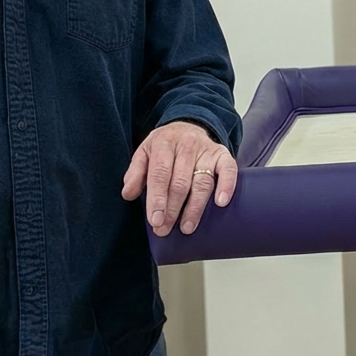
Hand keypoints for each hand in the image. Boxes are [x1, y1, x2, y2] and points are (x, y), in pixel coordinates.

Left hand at [121, 120, 237, 236]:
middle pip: (180, 182)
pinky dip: (227, 185)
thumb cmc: (164, 146)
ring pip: (202, 181)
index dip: (157, 199)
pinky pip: (228, 169)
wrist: (188, 126)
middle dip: (172, 209)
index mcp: (163, 143)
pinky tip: (221, 203)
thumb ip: (135, 173)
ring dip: (195, 207)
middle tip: (164, 229)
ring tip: (186, 227)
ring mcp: (206, 150)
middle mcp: (186, 145)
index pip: (160, 173)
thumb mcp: (144, 152)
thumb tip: (128, 194)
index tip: (155, 220)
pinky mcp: (222, 154)